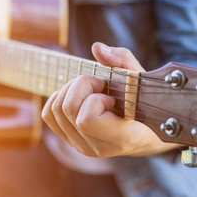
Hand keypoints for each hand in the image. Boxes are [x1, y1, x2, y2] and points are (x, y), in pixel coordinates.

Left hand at [42, 42, 177, 157]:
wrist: (147, 132)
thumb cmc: (145, 103)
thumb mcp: (141, 78)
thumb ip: (123, 61)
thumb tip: (97, 48)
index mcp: (123, 137)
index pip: (87, 120)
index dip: (94, 99)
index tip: (110, 95)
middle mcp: (100, 148)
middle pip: (68, 110)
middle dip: (81, 86)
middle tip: (99, 84)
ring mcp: (84, 147)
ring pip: (56, 111)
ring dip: (70, 90)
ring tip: (90, 89)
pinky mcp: (72, 142)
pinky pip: (49, 116)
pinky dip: (58, 98)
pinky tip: (77, 96)